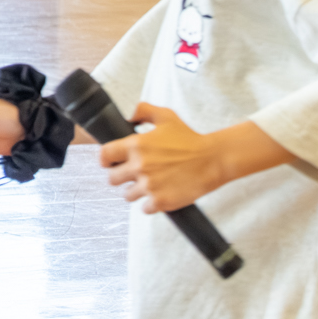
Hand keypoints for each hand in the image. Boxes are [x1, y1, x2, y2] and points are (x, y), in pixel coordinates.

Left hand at [99, 103, 227, 214]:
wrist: (213, 160)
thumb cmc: (190, 138)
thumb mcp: (166, 116)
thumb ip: (143, 110)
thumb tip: (127, 117)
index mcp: (136, 145)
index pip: (104, 155)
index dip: (105, 159)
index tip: (111, 161)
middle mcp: (139, 166)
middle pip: (112, 179)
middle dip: (120, 177)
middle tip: (133, 174)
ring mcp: (150, 186)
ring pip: (128, 195)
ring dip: (136, 191)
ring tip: (149, 184)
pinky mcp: (161, 201)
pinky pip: (145, 208)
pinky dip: (151, 204)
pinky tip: (160, 194)